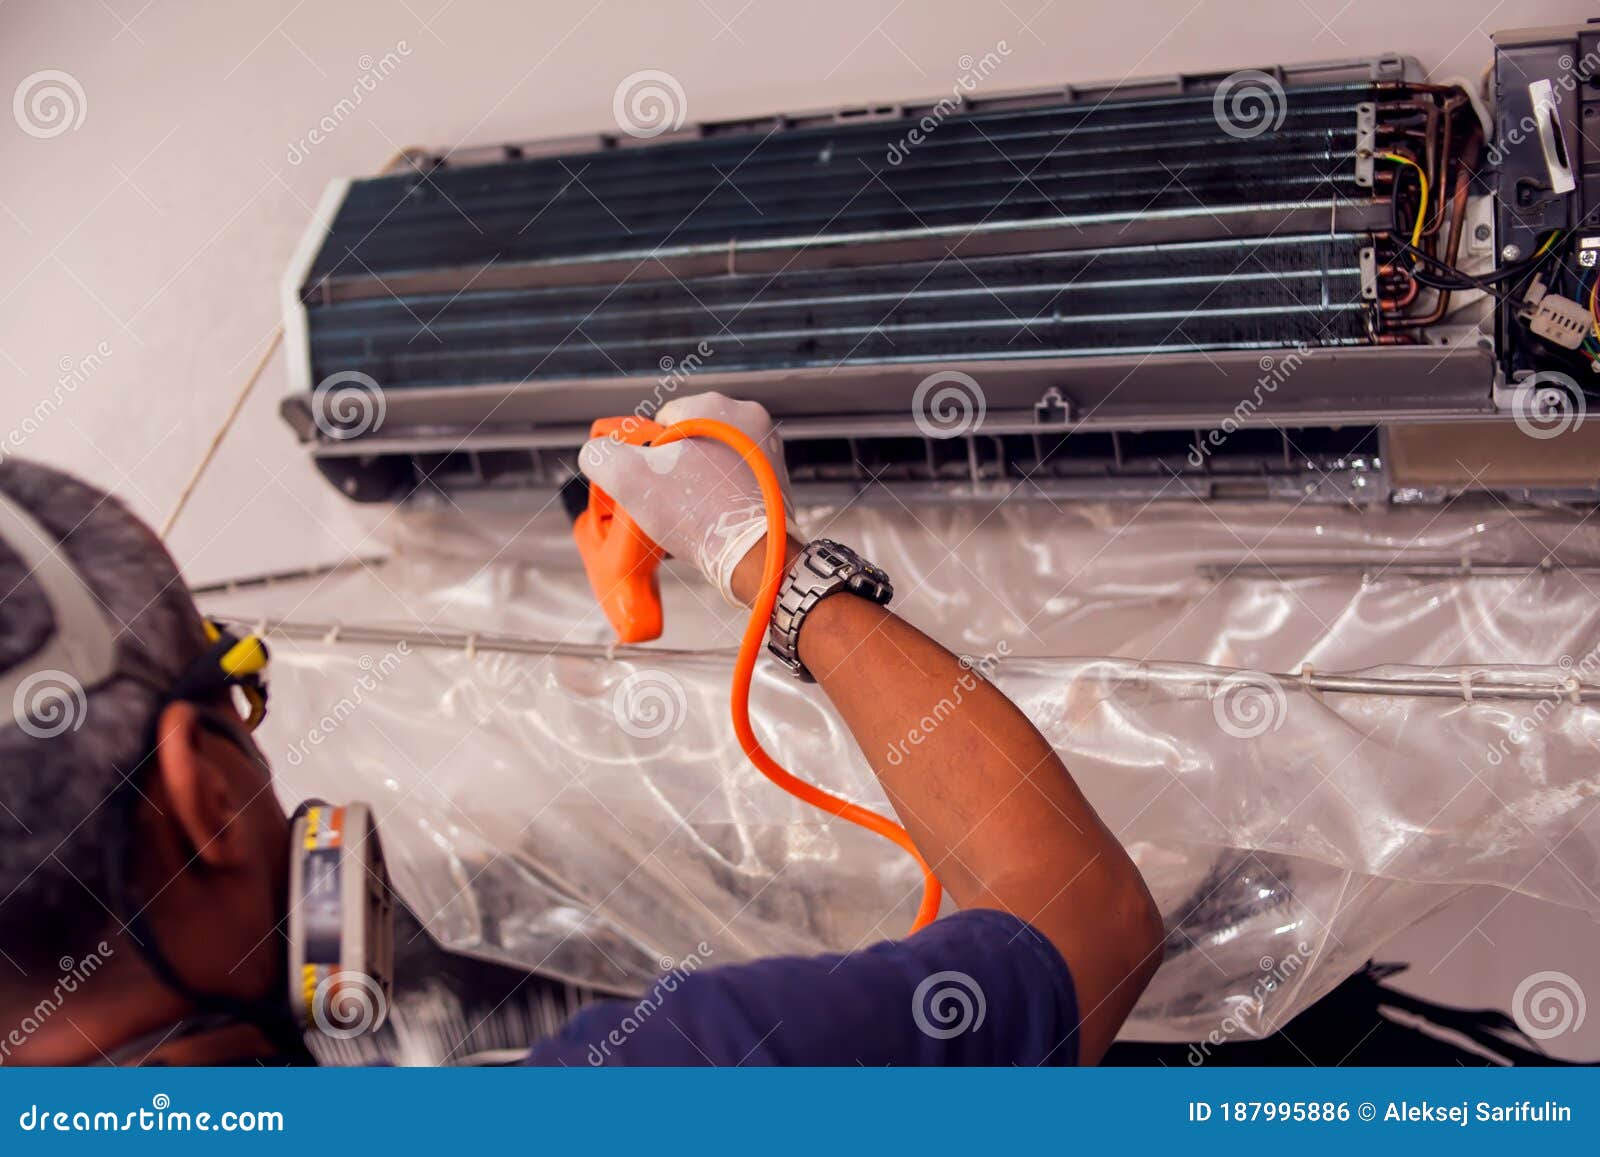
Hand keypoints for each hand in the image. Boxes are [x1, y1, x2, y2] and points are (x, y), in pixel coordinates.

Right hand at [579, 392, 794, 604]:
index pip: (662, 420)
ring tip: (691, 511)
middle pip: (689, 440)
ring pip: (712, 460)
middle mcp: (748, 419)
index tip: (651, 479)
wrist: (754, 557)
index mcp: (714, 407)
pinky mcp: (775, 478)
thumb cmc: (701, 516)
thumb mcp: (628, 479)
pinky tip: (712, 515)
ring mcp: (767, 449)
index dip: (648, 453)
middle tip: (670, 499)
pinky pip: (733, 479)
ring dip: (696, 482)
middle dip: (674, 468)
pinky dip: (719, 494)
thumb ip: (601, 456)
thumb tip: (596, 453)